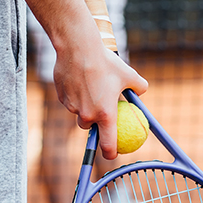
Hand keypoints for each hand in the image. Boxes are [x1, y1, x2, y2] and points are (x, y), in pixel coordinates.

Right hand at [53, 36, 147, 160]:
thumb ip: (140, 87)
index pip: (108, 144)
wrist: (78, 48)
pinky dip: (75, 96)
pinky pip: (70, 102)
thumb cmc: (107, 63)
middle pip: (91, 127)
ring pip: (79, 113)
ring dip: (85, 106)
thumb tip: (141, 93)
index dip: (110, 153)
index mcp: (106, 114)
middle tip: (101, 110)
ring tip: (91, 87)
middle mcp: (88, 115)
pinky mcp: (62, 98)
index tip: (113, 153)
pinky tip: (80, 80)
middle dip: (95, 121)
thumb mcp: (129, 74)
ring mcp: (72, 107)